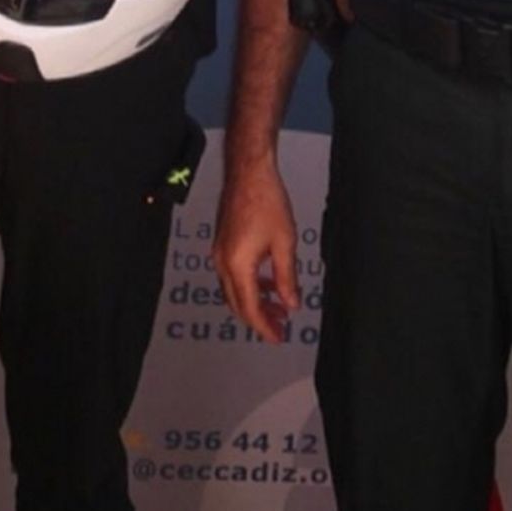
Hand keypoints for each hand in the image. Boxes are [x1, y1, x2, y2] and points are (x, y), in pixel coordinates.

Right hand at [213, 161, 301, 342]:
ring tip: (279, 307)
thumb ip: (287, 278)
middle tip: (280, 328)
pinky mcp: (222, 243)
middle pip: (237, 303)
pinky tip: (268, 283)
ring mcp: (220, 252)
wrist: (249, 173)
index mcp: (238, 264)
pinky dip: (249, 285)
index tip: (278, 337)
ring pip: (234, 290)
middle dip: (259, 319)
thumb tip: (291, 303)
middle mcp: (223, 261)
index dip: (264, 327)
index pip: (250, 308)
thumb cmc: (267, 201)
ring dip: (255, 302)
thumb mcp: (284, 243)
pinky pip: (233, 274)